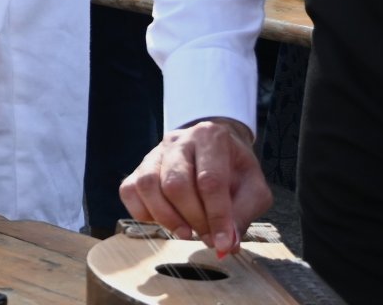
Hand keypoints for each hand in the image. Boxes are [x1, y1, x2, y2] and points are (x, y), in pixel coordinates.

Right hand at [119, 118, 272, 253]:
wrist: (216, 150)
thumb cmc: (236, 170)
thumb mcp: (254, 190)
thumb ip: (242, 215)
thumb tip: (226, 245)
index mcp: (210, 137)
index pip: (210, 181)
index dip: (216, 217)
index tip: (222, 243)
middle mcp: (178, 140)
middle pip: (175, 184)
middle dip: (193, 219)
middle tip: (207, 236)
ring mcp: (154, 153)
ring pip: (147, 185)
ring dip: (167, 218)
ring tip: (186, 232)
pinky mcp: (138, 168)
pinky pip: (129, 191)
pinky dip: (143, 213)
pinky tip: (165, 220)